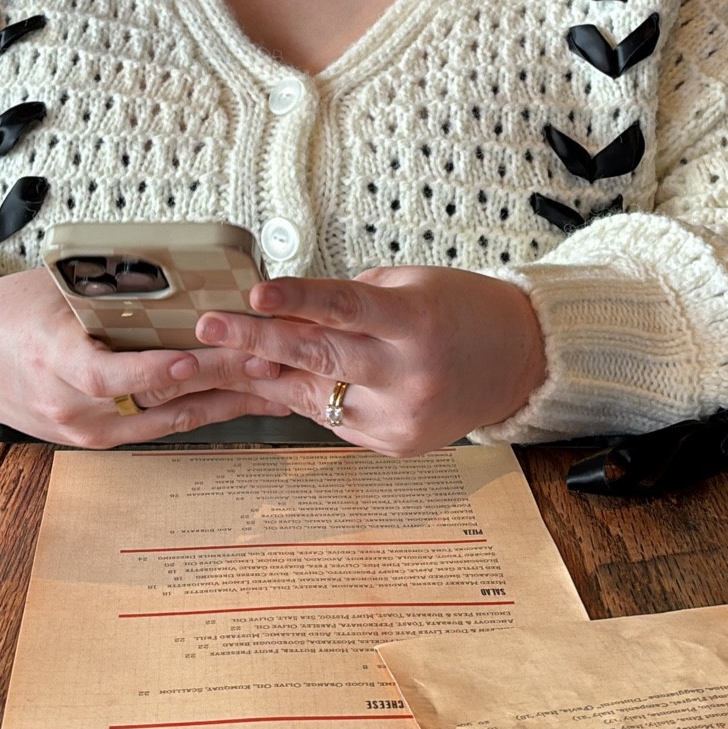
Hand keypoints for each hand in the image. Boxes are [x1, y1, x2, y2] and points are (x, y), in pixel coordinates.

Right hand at [0, 266, 290, 446]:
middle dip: (219, 379)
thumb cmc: (6, 311)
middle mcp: (69, 404)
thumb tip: (173, 262)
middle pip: (153, 397)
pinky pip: (156, 427)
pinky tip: (241, 401)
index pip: (108, 375)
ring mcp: (82, 430)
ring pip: (166, 419)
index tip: (196, 354)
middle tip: (270, 359)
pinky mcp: (95, 441)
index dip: (155, 368)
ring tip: (276, 386)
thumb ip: (106, 286)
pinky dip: (201, 412)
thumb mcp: (51, 287)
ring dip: (225, 404)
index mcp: (53, 357)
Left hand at [195, 266, 546, 455]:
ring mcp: (402, 417)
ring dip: (273, 373)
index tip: (254, 294)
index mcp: (416, 322)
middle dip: (257, 342)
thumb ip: (350, 300)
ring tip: (229, 355)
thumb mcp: (409, 284)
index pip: (345, 308)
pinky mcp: (397, 444)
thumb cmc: (462, 309)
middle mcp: (410, 374)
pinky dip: (313, 397)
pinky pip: (337, 420)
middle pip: (320, 357)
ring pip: (318, 395)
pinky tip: (293, 379)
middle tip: (209, 328)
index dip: (297, 301)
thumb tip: (286, 314)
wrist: (518, 360)